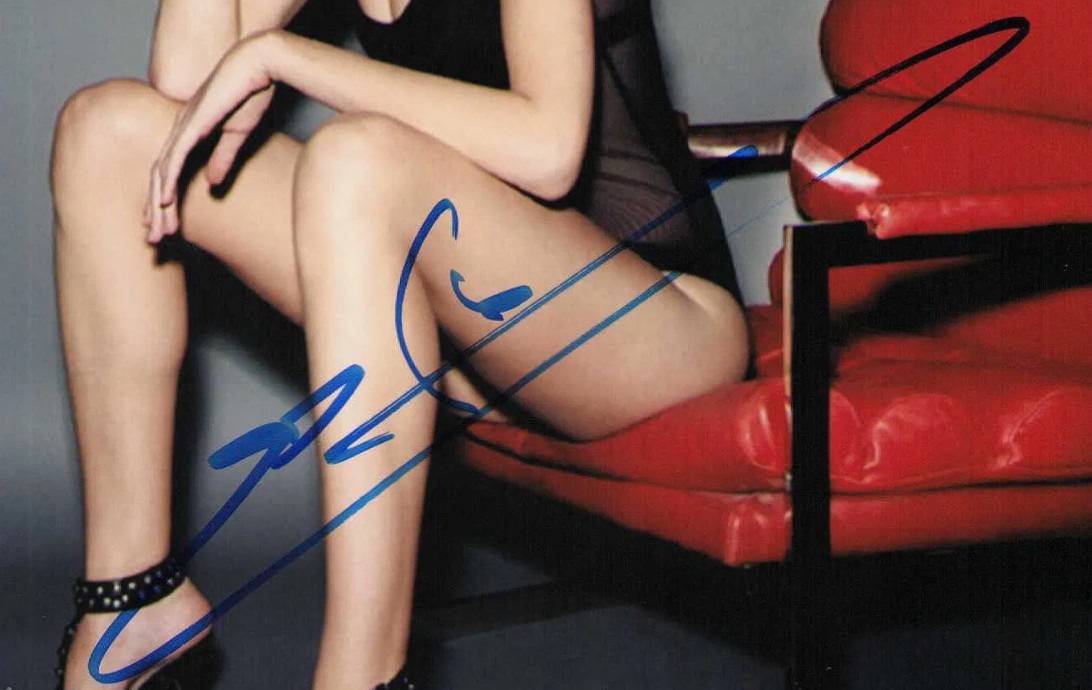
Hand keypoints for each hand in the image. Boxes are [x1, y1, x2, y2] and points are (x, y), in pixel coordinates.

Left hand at [144, 32, 279, 242]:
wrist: (258, 65)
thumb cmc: (251, 94)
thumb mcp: (237, 135)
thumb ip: (223, 158)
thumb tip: (212, 183)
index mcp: (189, 134)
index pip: (170, 174)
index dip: (164, 202)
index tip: (164, 227)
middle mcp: (179, 132)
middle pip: (159, 178)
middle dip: (155, 212)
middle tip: (153, 241)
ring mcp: (182, 128)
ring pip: (161, 174)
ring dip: (157, 206)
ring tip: (155, 233)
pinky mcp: (191, 126)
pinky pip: (173, 159)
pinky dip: (167, 183)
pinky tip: (163, 203)